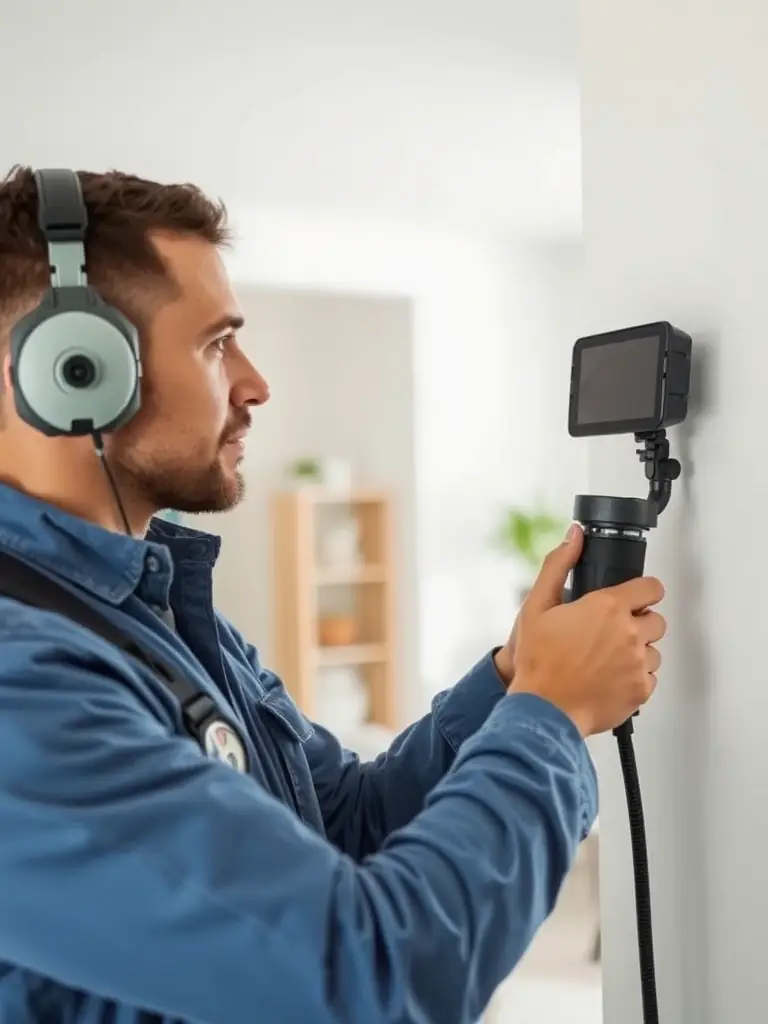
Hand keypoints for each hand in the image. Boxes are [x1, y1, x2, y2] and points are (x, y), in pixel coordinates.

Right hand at [503, 524, 666, 736]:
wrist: (543, 710)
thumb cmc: (539, 661)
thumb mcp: (537, 605)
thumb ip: (558, 564)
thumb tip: (573, 536)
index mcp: (608, 607)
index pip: (652, 588)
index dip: (643, 591)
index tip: (634, 598)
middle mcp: (629, 634)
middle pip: (657, 620)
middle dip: (639, 623)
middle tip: (611, 633)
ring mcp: (638, 663)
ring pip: (654, 650)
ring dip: (637, 652)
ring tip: (606, 659)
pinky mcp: (641, 690)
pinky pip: (650, 678)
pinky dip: (634, 678)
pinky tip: (609, 678)